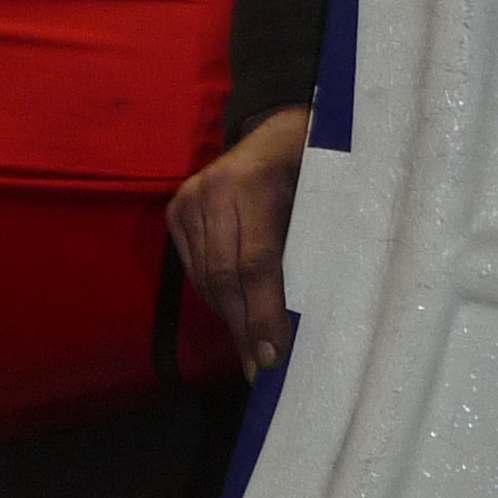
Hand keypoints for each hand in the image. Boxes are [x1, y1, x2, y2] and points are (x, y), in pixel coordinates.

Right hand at [170, 106, 307, 376]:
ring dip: (229, 319)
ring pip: (205, 279)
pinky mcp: (175, 210)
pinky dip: (215, 298)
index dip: (263, 314)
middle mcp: (211, 192)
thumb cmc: (315, 164)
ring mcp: (188, 200)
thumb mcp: (322, 199)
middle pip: (223, 278)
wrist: (277, 125)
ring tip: (250, 353)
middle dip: (243, 329)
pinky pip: (194, 269)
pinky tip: (236, 317)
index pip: (255, 263)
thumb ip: (309, 248)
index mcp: (255, 185)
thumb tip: (306, 320)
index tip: (273, 358)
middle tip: (260, 372)